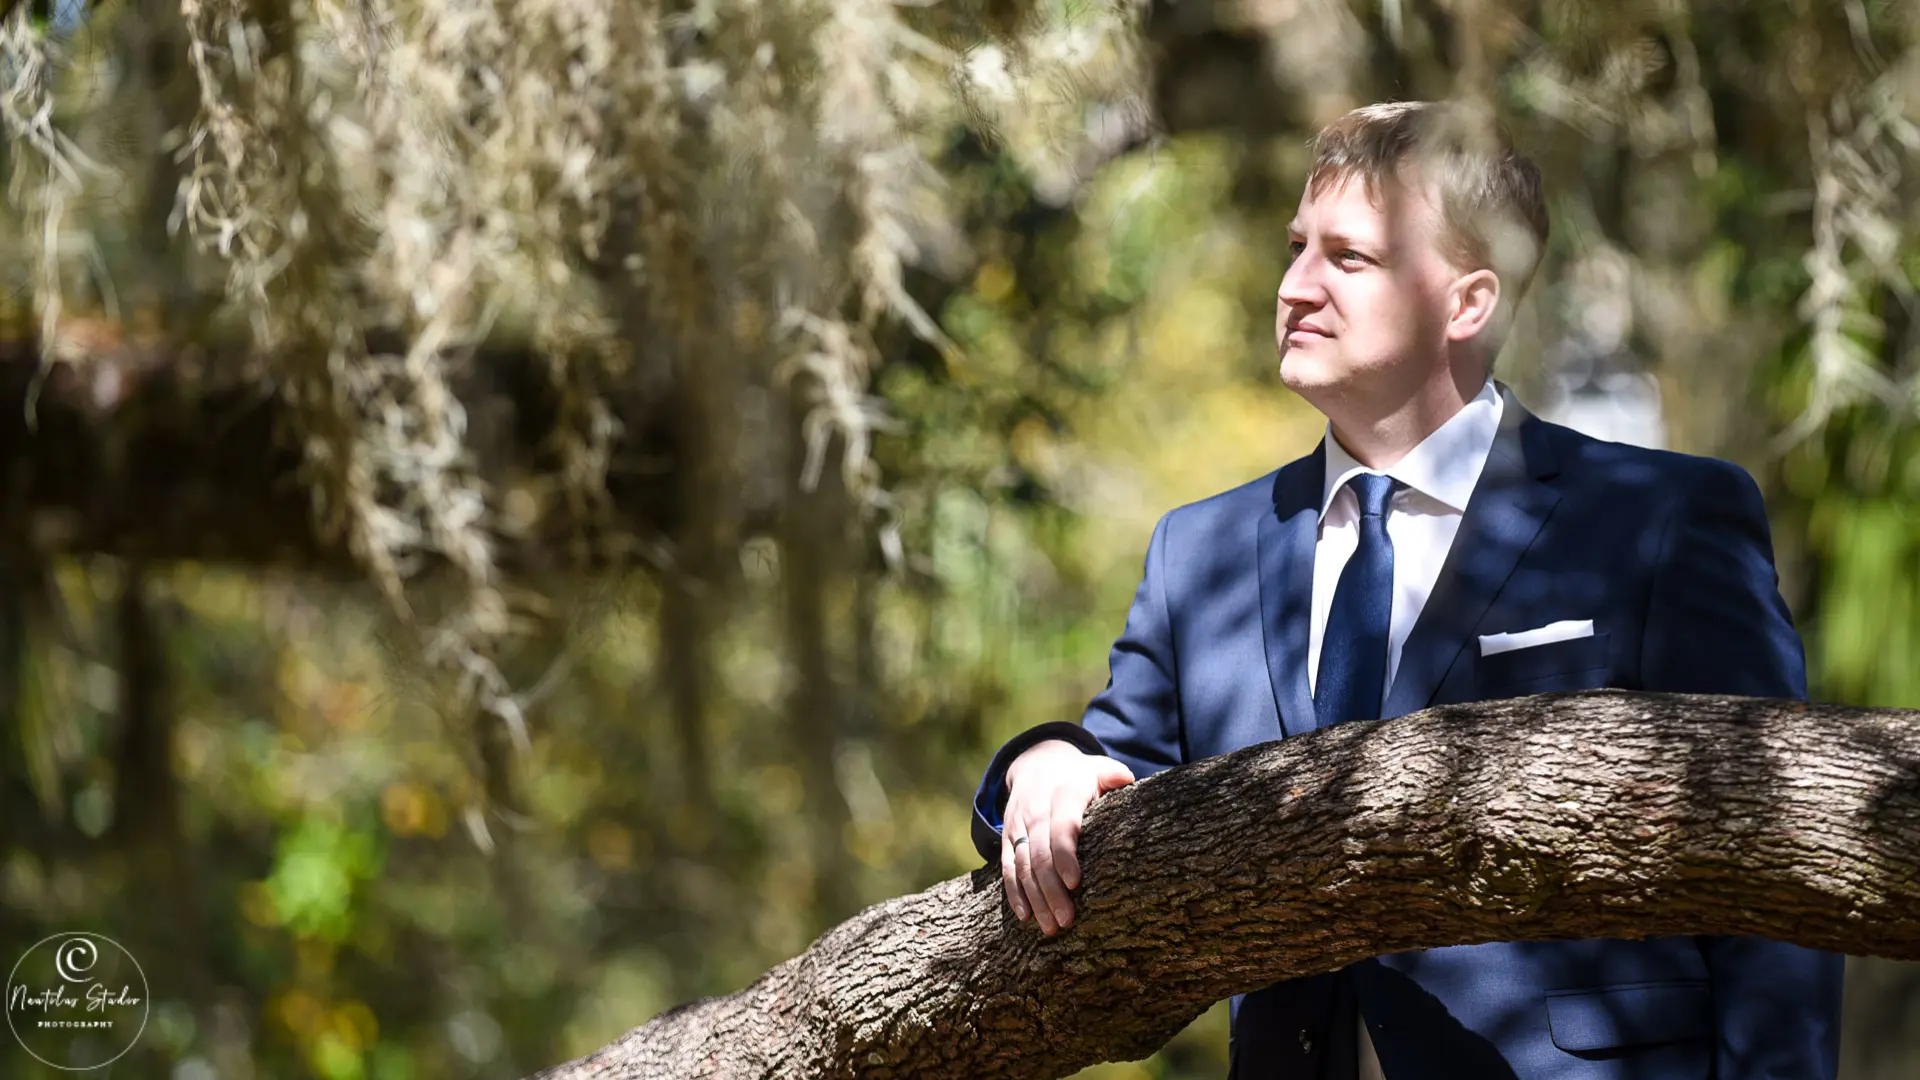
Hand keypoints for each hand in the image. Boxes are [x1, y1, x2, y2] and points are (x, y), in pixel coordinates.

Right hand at [1001, 739, 1135, 934]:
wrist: (1035, 763)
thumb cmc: (1078, 775)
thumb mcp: (1096, 768)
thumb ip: (1111, 774)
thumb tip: (1126, 779)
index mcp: (1062, 793)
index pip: (1060, 827)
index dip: (1065, 855)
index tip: (1075, 883)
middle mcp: (1036, 810)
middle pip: (1039, 854)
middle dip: (1051, 889)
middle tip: (1067, 920)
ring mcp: (1018, 825)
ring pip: (1022, 866)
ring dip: (1035, 898)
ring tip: (1051, 927)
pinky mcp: (1007, 838)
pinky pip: (1007, 868)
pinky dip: (1015, 893)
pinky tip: (1026, 916)